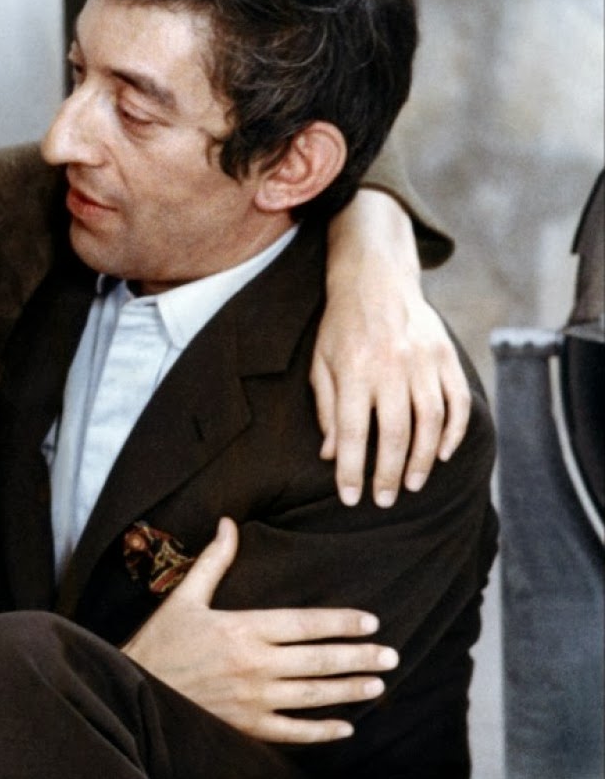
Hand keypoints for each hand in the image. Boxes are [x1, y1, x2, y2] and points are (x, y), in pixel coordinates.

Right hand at [121, 518, 396, 743]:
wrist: (134, 687)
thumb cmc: (161, 641)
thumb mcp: (185, 596)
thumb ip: (213, 561)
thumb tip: (229, 523)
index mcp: (242, 628)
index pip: (305, 624)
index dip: (341, 623)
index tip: (370, 622)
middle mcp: (253, 664)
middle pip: (318, 661)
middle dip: (359, 657)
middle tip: (391, 655)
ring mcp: (252, 699)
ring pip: (313, 696)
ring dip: (349, 690)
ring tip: (378, 685)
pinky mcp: (246, 726)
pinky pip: (293, 731)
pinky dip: (321, 731)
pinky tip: (345, 727)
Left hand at [316, 189, 469, 506]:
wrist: (375, 278)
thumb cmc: (340, 326)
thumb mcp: (321, 364)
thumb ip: (328, 410)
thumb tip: (332, 456)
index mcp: (354, 372)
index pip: (353, 434)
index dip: (352, 471)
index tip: (351, 498)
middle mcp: (391, 368)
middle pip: (396, 435)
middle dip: (390, 474)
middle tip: (385, 500)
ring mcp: (423, 362)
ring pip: (431, 423)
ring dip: (424, 461)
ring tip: (413, 485)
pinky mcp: (445, 356)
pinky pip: (457, 401)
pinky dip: (454, 432)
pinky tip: (443, 454)